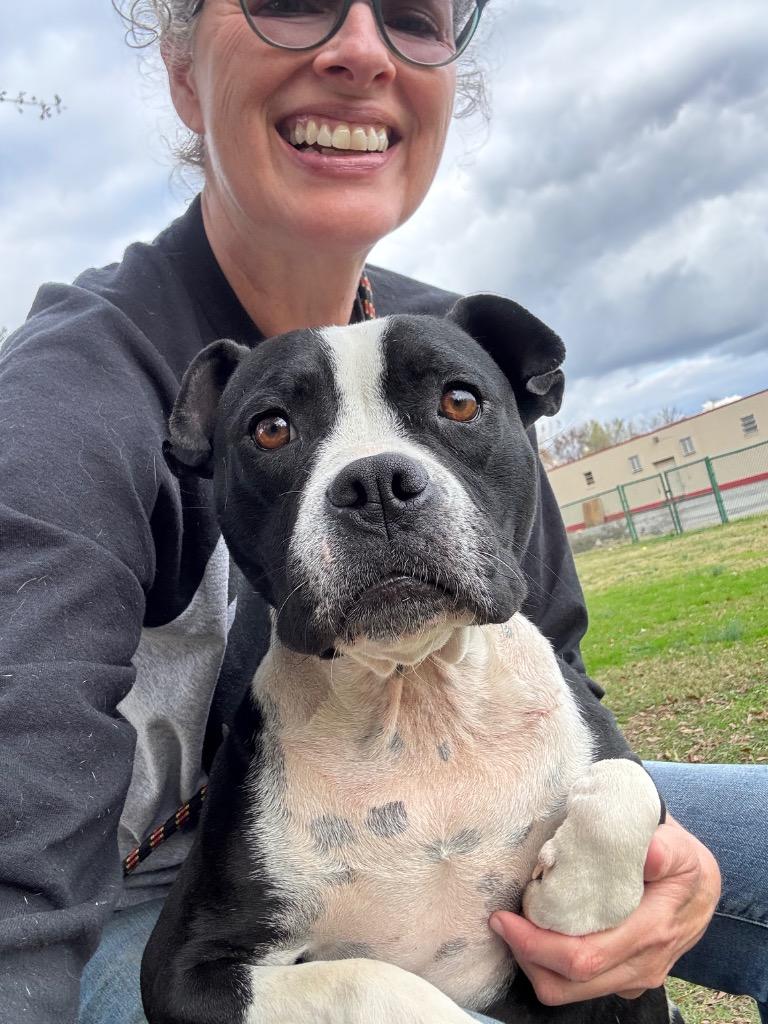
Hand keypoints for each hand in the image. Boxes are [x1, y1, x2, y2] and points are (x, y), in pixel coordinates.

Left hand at [489, 817, 720, 1003]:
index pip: (583, 956)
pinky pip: (582, 987)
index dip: (536, 943)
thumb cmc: (682, 863)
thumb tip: (648, 852)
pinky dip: (554, 968)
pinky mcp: (626, 980)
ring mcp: (634, 977)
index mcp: (651, 931)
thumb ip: (663, 848)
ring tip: (518, 928)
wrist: (703, 890)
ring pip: (571, 992)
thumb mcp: (679, 847)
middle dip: (527, 954)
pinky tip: (544, 934)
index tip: (505, 916)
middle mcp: (642, 964)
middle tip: (502, 921)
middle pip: (569, 982)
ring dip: (536, 964)